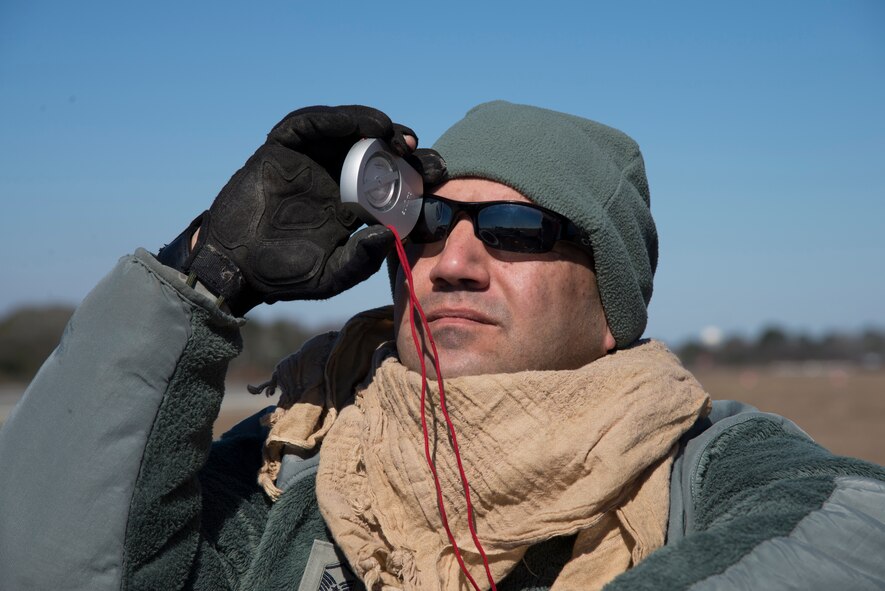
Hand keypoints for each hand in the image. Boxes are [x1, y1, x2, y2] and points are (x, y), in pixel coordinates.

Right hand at [158, 105, 444, 315]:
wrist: (233, 267)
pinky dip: (336, 119)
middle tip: (421, 154)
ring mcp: (308, 161)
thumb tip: (392, 234)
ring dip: (373, 125)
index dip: (415, 176)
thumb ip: (360, 261)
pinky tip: (361, 126)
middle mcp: (334, 177)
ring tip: (394, 135)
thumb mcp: (329, 275)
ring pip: (346, 130)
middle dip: (402, 148)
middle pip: (375, 150)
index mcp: (351, 205)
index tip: (438, 178)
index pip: (391, 182)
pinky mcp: (281, 148)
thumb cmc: (282, 275)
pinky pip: (309, 124)